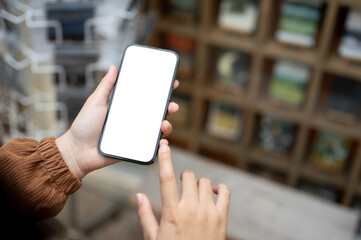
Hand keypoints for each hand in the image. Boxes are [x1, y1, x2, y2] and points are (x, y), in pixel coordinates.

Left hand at [56, 65, 179, 179]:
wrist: (77, 151)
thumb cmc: (84, 125)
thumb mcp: (96, 101)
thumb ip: (106, 85)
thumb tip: (114, 67)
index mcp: (125, 107)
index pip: (146, 97)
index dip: (160, 90)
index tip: (171, 82)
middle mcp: (133, 120)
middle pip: (156, 112)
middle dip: (168, 107)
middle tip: (172, 105)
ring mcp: (135, 134)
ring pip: (156, 129)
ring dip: (166, 125)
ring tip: (164, 123)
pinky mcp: (134, 148)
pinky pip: (150, 146)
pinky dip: (159, 143)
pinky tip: (161, 139)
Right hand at [136, 140, 230, 239]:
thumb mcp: (153, 237)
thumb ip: (145, 215)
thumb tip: (138, 196)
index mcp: (171, 212)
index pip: (165, 178)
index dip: (164, 158)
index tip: (164, 144)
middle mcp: (191, 208)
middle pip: (188, 176)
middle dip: (183, 177)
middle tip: (181, 187)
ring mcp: (208, 212)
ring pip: (205, 182)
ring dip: (198, 185)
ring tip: (194, 195)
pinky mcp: (222, 217)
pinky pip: (224, 192)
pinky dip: (219, 189)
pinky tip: (212, 193)